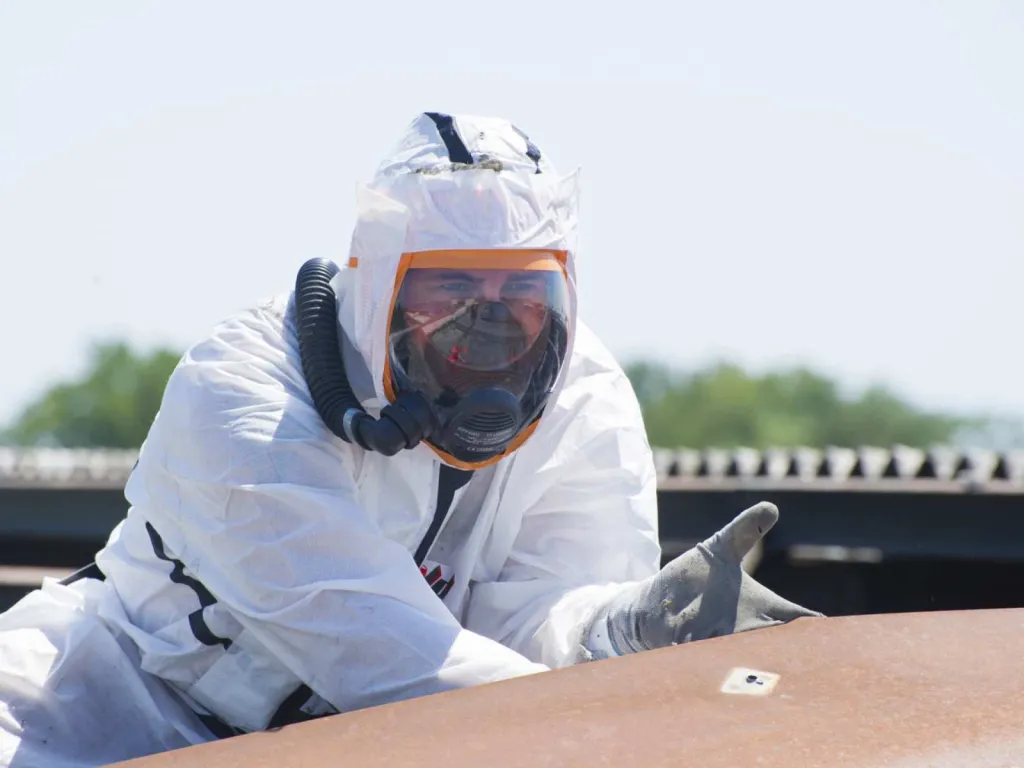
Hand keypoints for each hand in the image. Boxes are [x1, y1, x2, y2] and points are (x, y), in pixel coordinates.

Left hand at [588, 502, 822, 655]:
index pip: (799, 624)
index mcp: (761, 613)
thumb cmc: (696, 580)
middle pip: (775, 646)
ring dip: (747, 657)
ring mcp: (714, 640)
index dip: (819, 629)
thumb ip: (745, 530)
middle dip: (790, 651)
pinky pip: (696, 654)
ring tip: (759, 661)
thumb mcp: (720, 549)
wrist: (652, 602)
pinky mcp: (682, 643)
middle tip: (807, 656)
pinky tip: (705, 658)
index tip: (837, 632)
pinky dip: (702, 657)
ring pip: (738, 654)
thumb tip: (772, 507)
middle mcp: (743, 632)